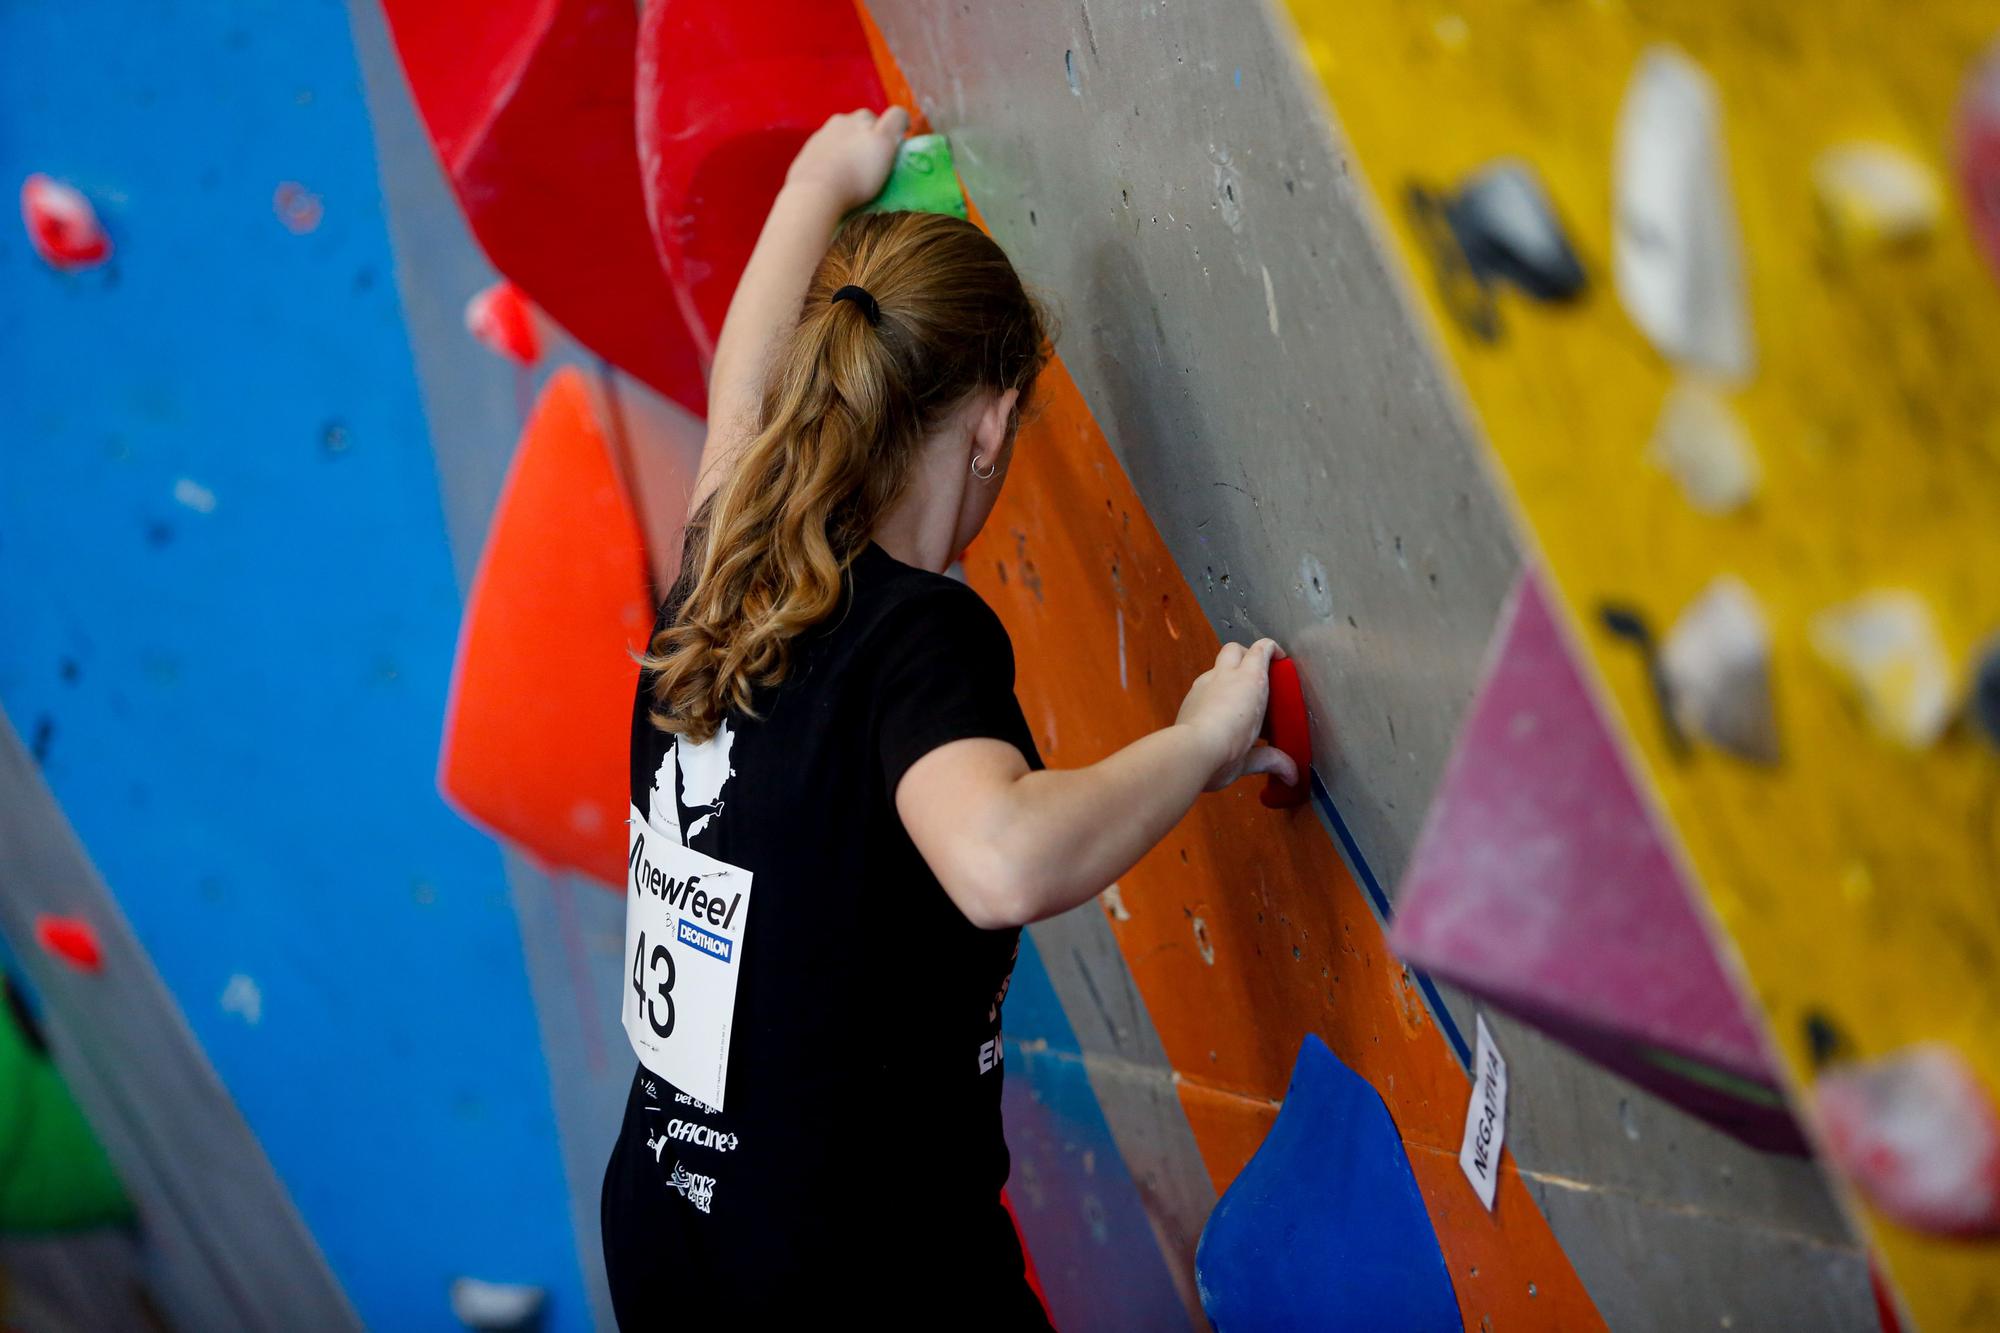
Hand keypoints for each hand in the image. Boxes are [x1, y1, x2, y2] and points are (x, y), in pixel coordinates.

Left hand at [785, 106, 910, 211]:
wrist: (815, 193)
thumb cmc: (857, 173)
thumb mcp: (884, 144)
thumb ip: (894, 123)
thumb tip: (899, 116)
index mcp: (863, 118)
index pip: (890, 116)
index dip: (897, 129)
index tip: (897, 146)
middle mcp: (842, 121)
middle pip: (863, 123)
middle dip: (869, 135)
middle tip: (872, 160)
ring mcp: (822, 136)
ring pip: (842, 135)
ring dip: (849, 145)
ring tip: (851, 169)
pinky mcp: (807, 153)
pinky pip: (825, 150)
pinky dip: (832, 158)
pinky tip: (833, 175)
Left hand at [1174, 639, 1299, 792]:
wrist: (1192, 751)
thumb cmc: (1228, 748)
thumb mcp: (1254, 755)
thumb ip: (1271, 759)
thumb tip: (1290, 773)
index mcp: (1250, 681)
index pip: (1260, 651)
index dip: (1270, 649)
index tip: (1278, 658)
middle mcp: (1225, 676)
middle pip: (1234, 649)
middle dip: (1245, 654)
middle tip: (1256, 672)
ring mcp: (1203, 684)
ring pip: (1215, 666)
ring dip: (1227, 675)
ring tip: (1236, 696)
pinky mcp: (1189, 698)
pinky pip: (1202, 686)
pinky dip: (1213, 693)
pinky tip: (1217, 712)